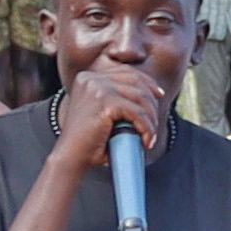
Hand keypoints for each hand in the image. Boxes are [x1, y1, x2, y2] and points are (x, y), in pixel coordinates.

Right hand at [54, 51, 173, 174]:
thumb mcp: (103, 113)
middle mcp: (91, 78)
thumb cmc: (88, 142)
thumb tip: (153, 93)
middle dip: (152, 102)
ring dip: (151, 118)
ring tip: (150, 136)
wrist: (71, 158)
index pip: (126, 72)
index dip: (147, 83)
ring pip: (140, 97)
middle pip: (136, 81)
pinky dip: (147, 127)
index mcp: (88, 78)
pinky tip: (146, 140)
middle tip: (155, 123)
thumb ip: (118, 99)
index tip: (159, 95)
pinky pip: (137, 113)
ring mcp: (97, 88)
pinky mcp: (105, 102)